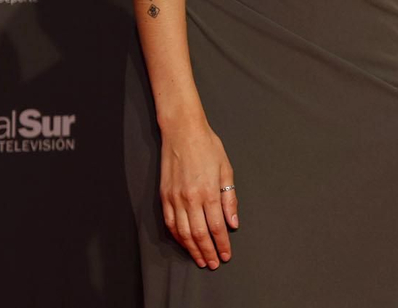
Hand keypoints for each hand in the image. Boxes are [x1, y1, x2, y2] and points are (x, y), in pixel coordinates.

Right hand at [159, 117, 238, 268]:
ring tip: (201, 260)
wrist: (183, 132)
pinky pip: (170, 223)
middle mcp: (190, 198)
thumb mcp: (226, 169)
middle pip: (199, 234)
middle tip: (214, 263)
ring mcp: (175, 198)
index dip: (222, 244)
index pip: (217, 226)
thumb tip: (233, 223)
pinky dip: (177, 237)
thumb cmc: (208, 147)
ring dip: (192, 249)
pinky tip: (184, 244)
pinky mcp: (164, 196)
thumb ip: (229, 198)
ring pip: (182, 233)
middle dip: (208, 252)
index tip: (227, 255)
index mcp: (208, 191)